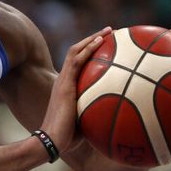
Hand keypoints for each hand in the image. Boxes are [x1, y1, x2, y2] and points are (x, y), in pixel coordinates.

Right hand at [40, 26, 112, 154]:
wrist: (52, 140)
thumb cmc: (68, 137)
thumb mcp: (86, 121)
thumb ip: (97, 113)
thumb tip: (117, 114)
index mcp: (67, 87)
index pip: (78, 63)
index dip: (91, 52)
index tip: (106, 46)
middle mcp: (63, 79)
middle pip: (77, 52)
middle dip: (94, 39)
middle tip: (111, 32)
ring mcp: (63, 80)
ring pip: (76, 50)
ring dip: (93, 37)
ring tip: (109, 30)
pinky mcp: (65, 83)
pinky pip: (78, 60)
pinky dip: (89, 48)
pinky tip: (102, 40)